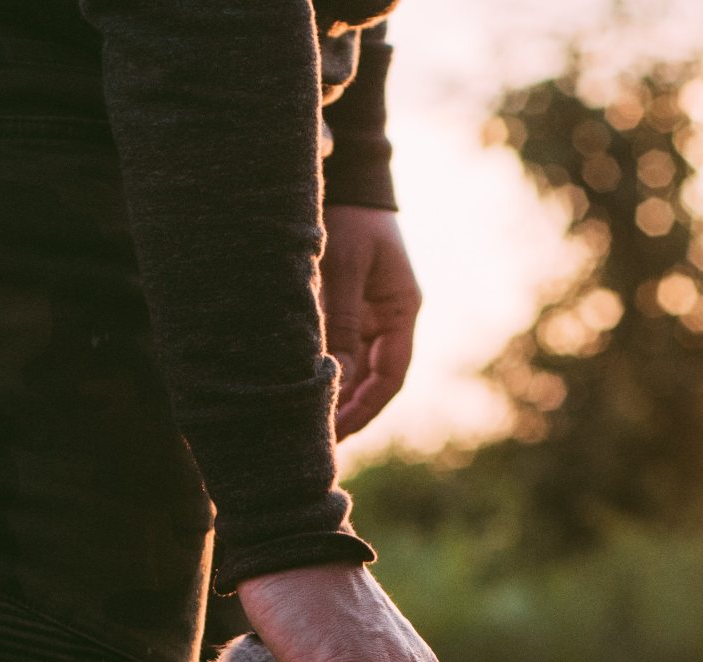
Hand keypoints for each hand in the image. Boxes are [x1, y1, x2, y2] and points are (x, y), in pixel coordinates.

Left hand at [321, 206, 418, 439]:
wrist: (346, 179)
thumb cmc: (347, 217)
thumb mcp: (343, 266)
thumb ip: (340, 320)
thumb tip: (334, 377)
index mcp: (401, 309)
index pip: (390, 376)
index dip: (366, 408)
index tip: (338, 431)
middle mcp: (390, 318)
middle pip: (373, 380)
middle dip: (348, 411)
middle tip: (314, 440)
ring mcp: (370, 315)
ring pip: (356, 370)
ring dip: (335, 395)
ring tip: (304, 423)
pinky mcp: (349, 309)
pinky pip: (340, 351)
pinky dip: (325, 372)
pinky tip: (301, 389)